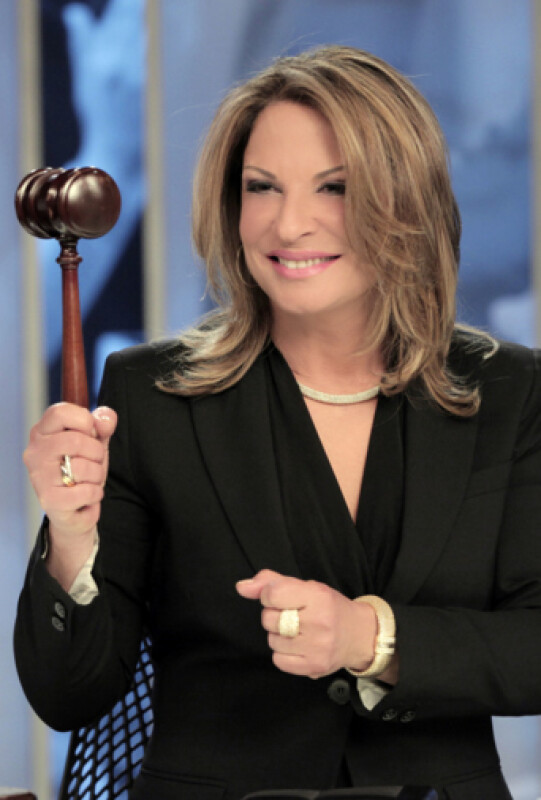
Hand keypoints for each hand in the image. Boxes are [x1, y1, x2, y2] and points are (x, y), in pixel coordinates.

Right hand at [23, 402, 116, 539]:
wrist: (76, 508)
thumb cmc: (82, 469)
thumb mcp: (95, 441)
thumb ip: (103, 425)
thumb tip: (104, 420)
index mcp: (43, 432)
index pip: (60, 412)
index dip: (85, 421)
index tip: (91, 433)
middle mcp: (35, 452)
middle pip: (76, 440)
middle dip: (96, 452)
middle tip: (94, 462)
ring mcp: (39, 477)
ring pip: (81, 466)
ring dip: (97, 475)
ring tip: (89, 480)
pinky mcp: (49, 500)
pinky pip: (85, 491)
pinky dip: (95, 494)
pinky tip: (88, 496)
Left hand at [236, 569, 376, 678]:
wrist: (358, 635)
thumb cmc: (328, 607)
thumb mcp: (305, 586)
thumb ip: (270, 581)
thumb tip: (241, 587)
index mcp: (317, 595)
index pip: (272, 593)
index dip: (270, 595)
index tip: (281, 598)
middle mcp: (319, 621)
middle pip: (269, 619)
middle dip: (274, 616)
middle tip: (293, 616)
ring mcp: (317, 646)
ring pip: (272, 640)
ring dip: (279, 635)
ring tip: (298, 631)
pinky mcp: (314, 666)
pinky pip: (278, 660)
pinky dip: (283, 653)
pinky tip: (298, 646)